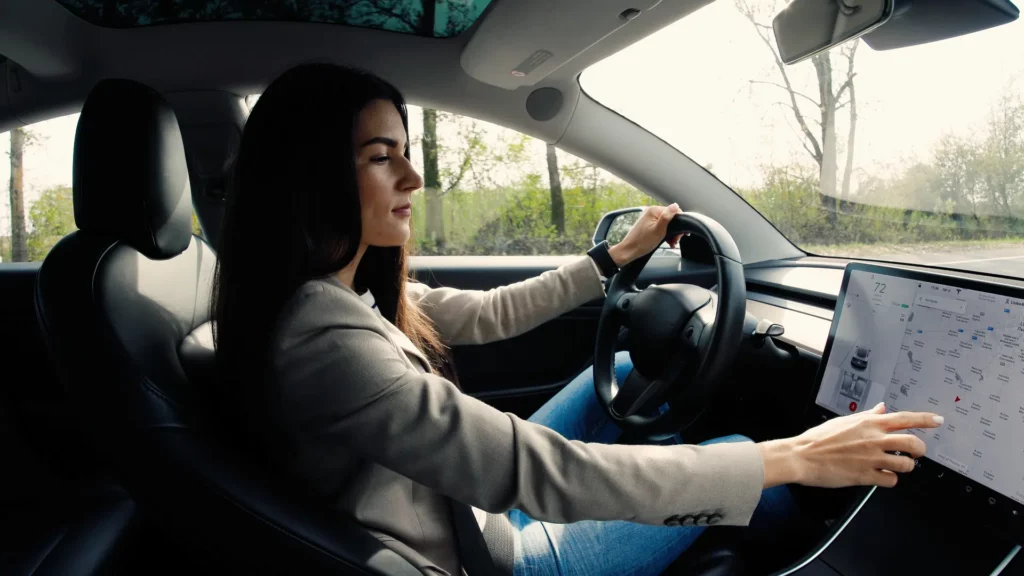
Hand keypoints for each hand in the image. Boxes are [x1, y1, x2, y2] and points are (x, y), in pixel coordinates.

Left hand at [607, 203, 683, 266]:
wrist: (630, 250)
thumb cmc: (642, 242)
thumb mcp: (658, 230)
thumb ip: (667, 217)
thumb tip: (676, 205)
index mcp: (654, 210)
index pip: (674, 211)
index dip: (680, 222)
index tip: (681, 233)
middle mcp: (651, 212)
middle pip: (670, 218)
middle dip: (675, 230)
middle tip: (675, 240)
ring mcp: (649, 218)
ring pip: (666, 223)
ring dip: (671, 233)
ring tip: (672, 242)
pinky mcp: (648, 224)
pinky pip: (660, 227)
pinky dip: (665, 234)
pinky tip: (667, 241)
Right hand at [757, 402, 943, 488]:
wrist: (801, 456)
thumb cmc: (818, 439)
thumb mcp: (844, 421)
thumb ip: (866, 415)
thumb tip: (881, 409)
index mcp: (869, 423)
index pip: (905, 418)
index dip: (925, 419)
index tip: (938, 420)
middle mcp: (873, 439)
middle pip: (913, 443)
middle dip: (920, 450)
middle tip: (916, 453)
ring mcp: (871, 458)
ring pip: (906, 464)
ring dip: (905, 466)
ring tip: (896, 466)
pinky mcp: (865, 475)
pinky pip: (890, 480)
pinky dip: (889, 479)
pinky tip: (881, 476)